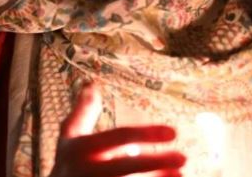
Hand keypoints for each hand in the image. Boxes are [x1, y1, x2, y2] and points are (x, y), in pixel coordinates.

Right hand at [49, 83, 185, 176]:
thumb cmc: (67, 166)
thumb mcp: (69, 137)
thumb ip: (83, 113)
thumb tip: (91, 84)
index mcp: (80, 149)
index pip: (118, 137)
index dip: (146, 133)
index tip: (173, 132)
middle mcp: (85, 172)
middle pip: (124, 166)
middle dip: (155, 162)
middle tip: (184, 156)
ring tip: (182, 174)